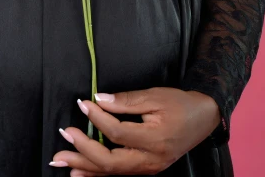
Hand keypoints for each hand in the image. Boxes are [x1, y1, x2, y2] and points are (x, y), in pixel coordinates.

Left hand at [50, 87, 220, 174]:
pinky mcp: (146, 169)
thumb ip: (126, 101)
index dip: (97, 118)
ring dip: (85, 166)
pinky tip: (79, 171)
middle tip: (64, 137)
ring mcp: (148, 168)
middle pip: (110, 162)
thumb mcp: (155, 96)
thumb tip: (100, 100)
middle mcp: (150, 160)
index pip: (117, 132)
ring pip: (112, 172)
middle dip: (83, 151)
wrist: (204, 118)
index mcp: (154, 139)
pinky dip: (97, 172)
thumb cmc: (180, 104)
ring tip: (61, 161)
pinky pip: (119, 173)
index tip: (83, 103)